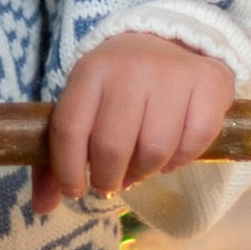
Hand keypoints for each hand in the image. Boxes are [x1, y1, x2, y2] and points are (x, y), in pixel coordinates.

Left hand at [35, 34, 238, 215]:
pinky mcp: (208, 83)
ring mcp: (172, 74)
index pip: (69, 129)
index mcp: (90, 71)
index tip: (75, 189)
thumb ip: (60, 155)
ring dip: (145, 172)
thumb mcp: (85, 105)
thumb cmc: (119, 86)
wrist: (172, 42)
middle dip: (108, 178)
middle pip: (112, 147)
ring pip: (155, 149)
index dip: (67, 170)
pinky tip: (170, 157)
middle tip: (111, 183)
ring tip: (140, 169)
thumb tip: (41, 207)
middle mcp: (130, 68)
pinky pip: (194, 141)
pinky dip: (180, 160)